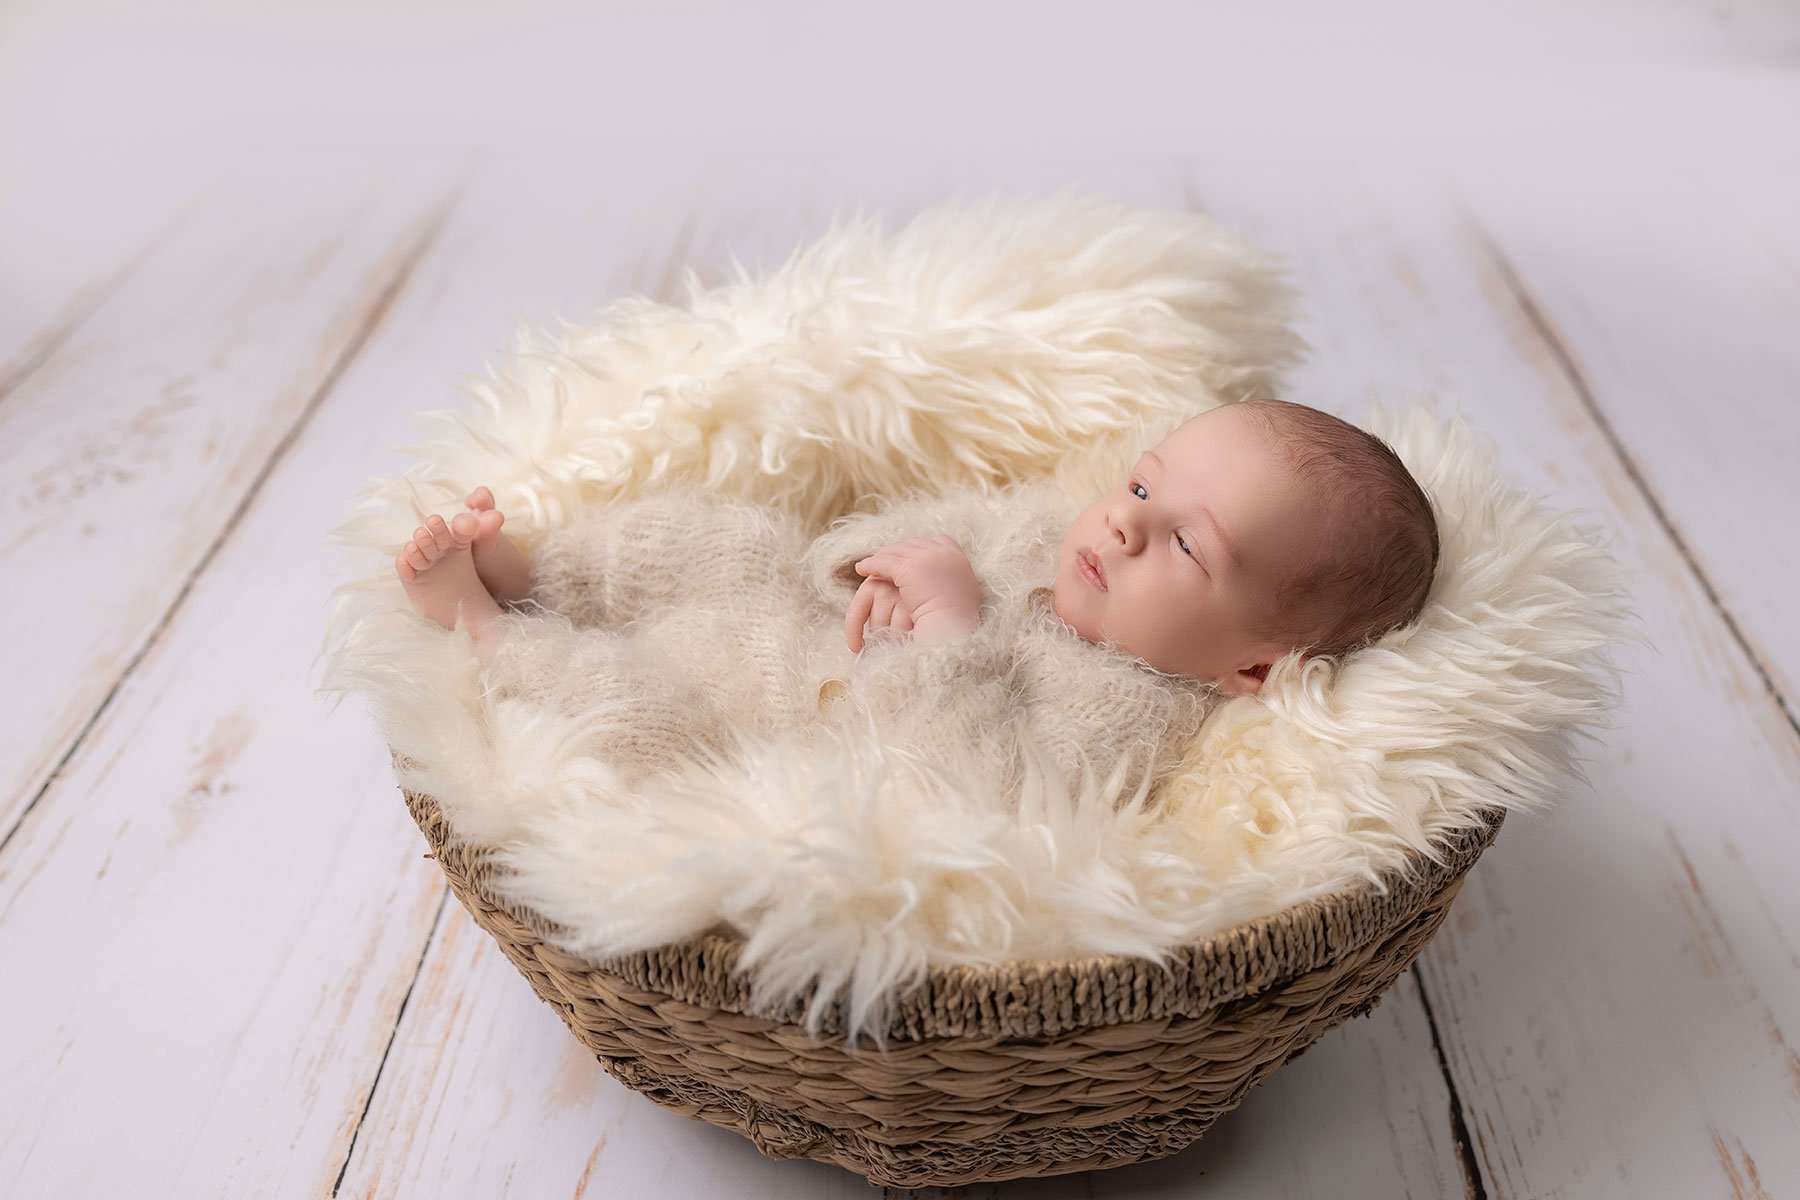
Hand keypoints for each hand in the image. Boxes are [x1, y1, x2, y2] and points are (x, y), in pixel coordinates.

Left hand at [845, 535, 982, 651]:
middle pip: (911, 544)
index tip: (909, 557)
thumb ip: (953, 578)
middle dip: (896, 552)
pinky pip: (883, 562)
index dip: (917, 549)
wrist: (952, 624)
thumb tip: (946, 579)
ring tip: (868, 565)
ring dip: (881, 557)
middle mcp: (939, 550)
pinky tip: (861, 569)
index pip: (933, 542)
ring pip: (895, 551)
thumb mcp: (964, 589)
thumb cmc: (958, 616)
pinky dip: (871, 564)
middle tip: (884, 560)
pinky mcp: (906, 567)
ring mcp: (922, 557)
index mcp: (954, 553)